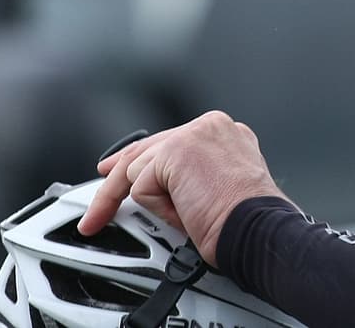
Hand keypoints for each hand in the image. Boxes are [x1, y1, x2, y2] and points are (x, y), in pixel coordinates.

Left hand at [77, 110, 288, 265]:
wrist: (257, 228)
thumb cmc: (247, 219)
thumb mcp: (222, 186)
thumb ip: (196, 172)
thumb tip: (164, 185)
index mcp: (225, 132)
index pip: (170, 140)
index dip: (141, 159)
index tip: (116, 170)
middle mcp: (210, 126)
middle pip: (147, 149)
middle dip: (115, 181)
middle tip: (97, 211)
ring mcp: (193, 134)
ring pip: (139, 168)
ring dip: (151, 203)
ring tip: (183, 219)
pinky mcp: (176, 151)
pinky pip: (141, 186)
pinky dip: (157, 208)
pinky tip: (185, 213)